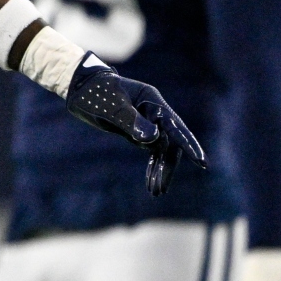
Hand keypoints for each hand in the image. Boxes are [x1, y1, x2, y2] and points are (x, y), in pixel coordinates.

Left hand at [63, 58, 205, 194]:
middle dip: (167, 167)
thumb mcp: (111, 106)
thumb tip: (154, 139)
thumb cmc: (96, 92)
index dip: (188, 145)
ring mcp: (148, 123)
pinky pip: (151, 152)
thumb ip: (131, 121)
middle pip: (170, 143)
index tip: (201, 162)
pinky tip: (151, 184)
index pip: (175, 127)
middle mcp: (155, 113)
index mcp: (152, 102)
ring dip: (160, 171)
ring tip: (155, 192)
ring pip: (161, 151)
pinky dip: (152, 167)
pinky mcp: (138, 132)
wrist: (80, 88)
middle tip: (161, 189)